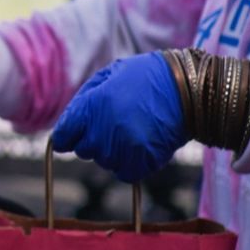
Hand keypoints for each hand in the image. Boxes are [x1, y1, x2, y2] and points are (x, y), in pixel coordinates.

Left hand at [50, 53, 186, 182]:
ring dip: (115, 151)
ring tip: (135, 129)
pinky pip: (125, 173)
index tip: (78, 131)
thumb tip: (65, 128)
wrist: (187, 91)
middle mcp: (101, 132)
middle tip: (116, 122)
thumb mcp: (107, 76)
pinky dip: (132, 164)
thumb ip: (83, 101)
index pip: (62, 138)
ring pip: (105, 162)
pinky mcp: (140, 164)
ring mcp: (121, 150)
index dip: (69, 134)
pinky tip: (143, 144)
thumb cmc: (144, 78)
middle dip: (94, 139)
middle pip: (84, 151)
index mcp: (90, 108)